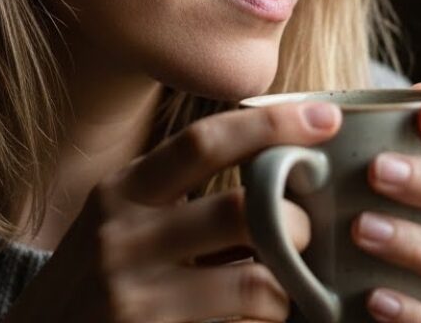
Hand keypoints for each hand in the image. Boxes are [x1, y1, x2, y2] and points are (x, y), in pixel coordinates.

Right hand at [3, 100, 341, 321]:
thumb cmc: (94, 275)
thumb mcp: (121, 218)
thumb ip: (177, 192)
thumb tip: (269, 169)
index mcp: (122, 189)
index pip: (203, 141)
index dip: (270, 126)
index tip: (325, 118)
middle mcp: (122, 236)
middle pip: (240, 211)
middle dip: (294, 219)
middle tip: (308, 228)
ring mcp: (134, 297)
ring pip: (255, 285)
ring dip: (289, 285)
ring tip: (286, 288)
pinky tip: (262, 318)